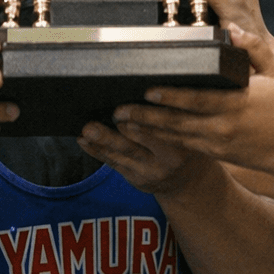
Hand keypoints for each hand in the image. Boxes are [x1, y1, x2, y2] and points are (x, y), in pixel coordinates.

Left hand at [77, 119, 211, 196]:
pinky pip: (113, 163)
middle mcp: (163, 164)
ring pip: (120, 155)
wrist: (189, 182)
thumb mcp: (189, 132)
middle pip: (135, 146)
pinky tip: (83, 142)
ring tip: (87, 131)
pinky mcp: (134, 179)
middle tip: (98, 123)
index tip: (124, 111)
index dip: (142, 122)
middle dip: (114, 135)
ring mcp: (147, 173)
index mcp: (179, 149)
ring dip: (101, 142)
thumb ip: (174, 115)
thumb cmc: (187, 146)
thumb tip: (153, 91)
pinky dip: (96, 152)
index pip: (158, 134)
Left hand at [110, 25, 273, 174]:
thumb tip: (232, 30)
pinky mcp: (216, 152)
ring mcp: (218, 143)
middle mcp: (223, 126)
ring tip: (122, 122)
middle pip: (177, 122)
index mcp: (237, 103)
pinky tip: (143, 133)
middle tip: (118, 109)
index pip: (197, 99)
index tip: (147, 90)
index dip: (171, 97)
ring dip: (148, 130)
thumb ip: (254, 49)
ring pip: (176, 137)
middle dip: (146, 116)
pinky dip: (162, 140)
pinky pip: (184, 145)